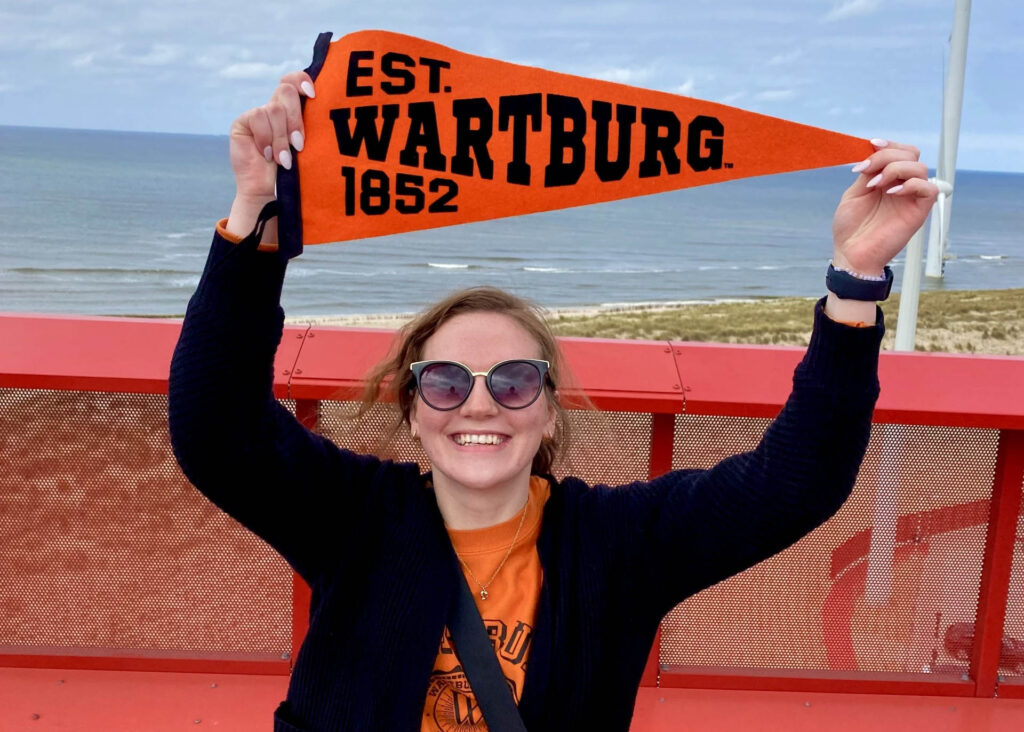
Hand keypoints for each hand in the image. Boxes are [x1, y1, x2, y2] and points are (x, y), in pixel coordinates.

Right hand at [224, 71, 314, 238]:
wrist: (268, 192)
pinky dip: (266, 138)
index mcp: (292, 110)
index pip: (294, 81)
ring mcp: (258, 114)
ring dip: (281, 137)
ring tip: (284, 160)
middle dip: (295, 119)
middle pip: (286, 91)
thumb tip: (326, 108)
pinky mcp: (243, 122)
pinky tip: (268, 155)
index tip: (313, 95)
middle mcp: (274, 108)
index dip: (301, 80)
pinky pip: (258, 118)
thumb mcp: (306, 146)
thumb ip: (311, 126)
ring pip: (273, 109)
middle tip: (299, 145)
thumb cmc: (293, 173)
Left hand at [832, 141, 938, 275]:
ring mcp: (911, 199)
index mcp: (887, 180)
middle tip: (867, 170)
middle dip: (888, 154)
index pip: (901, 152)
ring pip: (920, 168)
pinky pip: (929, 189)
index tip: (871, 144)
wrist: (851, 254)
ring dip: (896, 169)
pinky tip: (891, 192)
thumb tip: (875, 150)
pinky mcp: (918, 212)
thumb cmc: (851, 228)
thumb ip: (868, 172)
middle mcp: (902, 186)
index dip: (889, 144)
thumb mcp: (855, 193)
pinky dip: (911, 184)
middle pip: (912, 154)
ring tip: (875, 184)